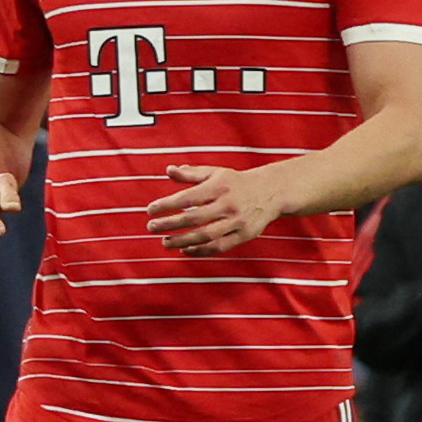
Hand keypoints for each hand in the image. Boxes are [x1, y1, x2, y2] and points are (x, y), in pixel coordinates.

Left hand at [147, 160, 292, 255]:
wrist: (271, 192)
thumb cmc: (236, 182)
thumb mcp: (215, 173)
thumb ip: (191, 173)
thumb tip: (168, 170)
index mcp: (219, 186)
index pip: (188, 197)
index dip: (167, 205)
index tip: (150, 210)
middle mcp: (228, 204)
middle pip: (194, 218)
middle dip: (169, 224)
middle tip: (151, 227)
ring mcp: (237, 221)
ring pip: (205, 235)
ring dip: (181, 241)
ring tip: (165, 242)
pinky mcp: (244, 235)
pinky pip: (219, 247)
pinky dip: (200, 251)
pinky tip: (184, 250)